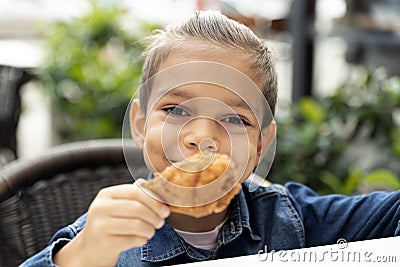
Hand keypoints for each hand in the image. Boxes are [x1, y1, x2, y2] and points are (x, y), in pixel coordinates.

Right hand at [53, 179, 169, 266]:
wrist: (90, 248)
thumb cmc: (110, 224)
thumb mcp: (118, 206)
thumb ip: (135, 196)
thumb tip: (158, 188)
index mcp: (106, 194)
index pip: (135, 192)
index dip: (154, 200)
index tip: (165, 209)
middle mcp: (100, 208)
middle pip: (137, 208)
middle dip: (154, 216)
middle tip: (160, 222)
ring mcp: (100, 226)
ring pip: (137, 225)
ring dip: (150, 229)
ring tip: (150, 231)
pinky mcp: (104, 243)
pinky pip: (133, 240)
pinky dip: (142, 240)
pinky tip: (141, 239)